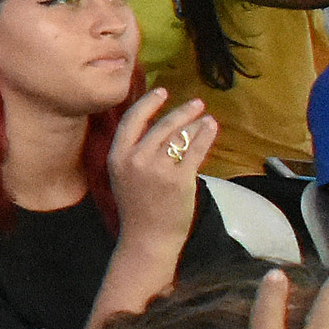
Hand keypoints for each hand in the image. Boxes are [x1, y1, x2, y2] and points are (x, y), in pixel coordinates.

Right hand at [106, 87, 215, 241]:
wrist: (147, 237)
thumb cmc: (137, 207)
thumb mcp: (123, 175)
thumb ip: (134, 152)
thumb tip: (157, 126)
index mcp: (117, 156)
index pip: (133, 120)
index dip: (149, 103)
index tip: (163, 91)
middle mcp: (136, 159)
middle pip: (162, 125)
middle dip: (182, 111)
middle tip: (197, 103)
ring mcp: (158, 169)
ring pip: (180, 136)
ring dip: (196, 123)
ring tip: (206, 118)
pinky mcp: (180, 178)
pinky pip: (195, 150)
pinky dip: (206, 136)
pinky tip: (211, 128)